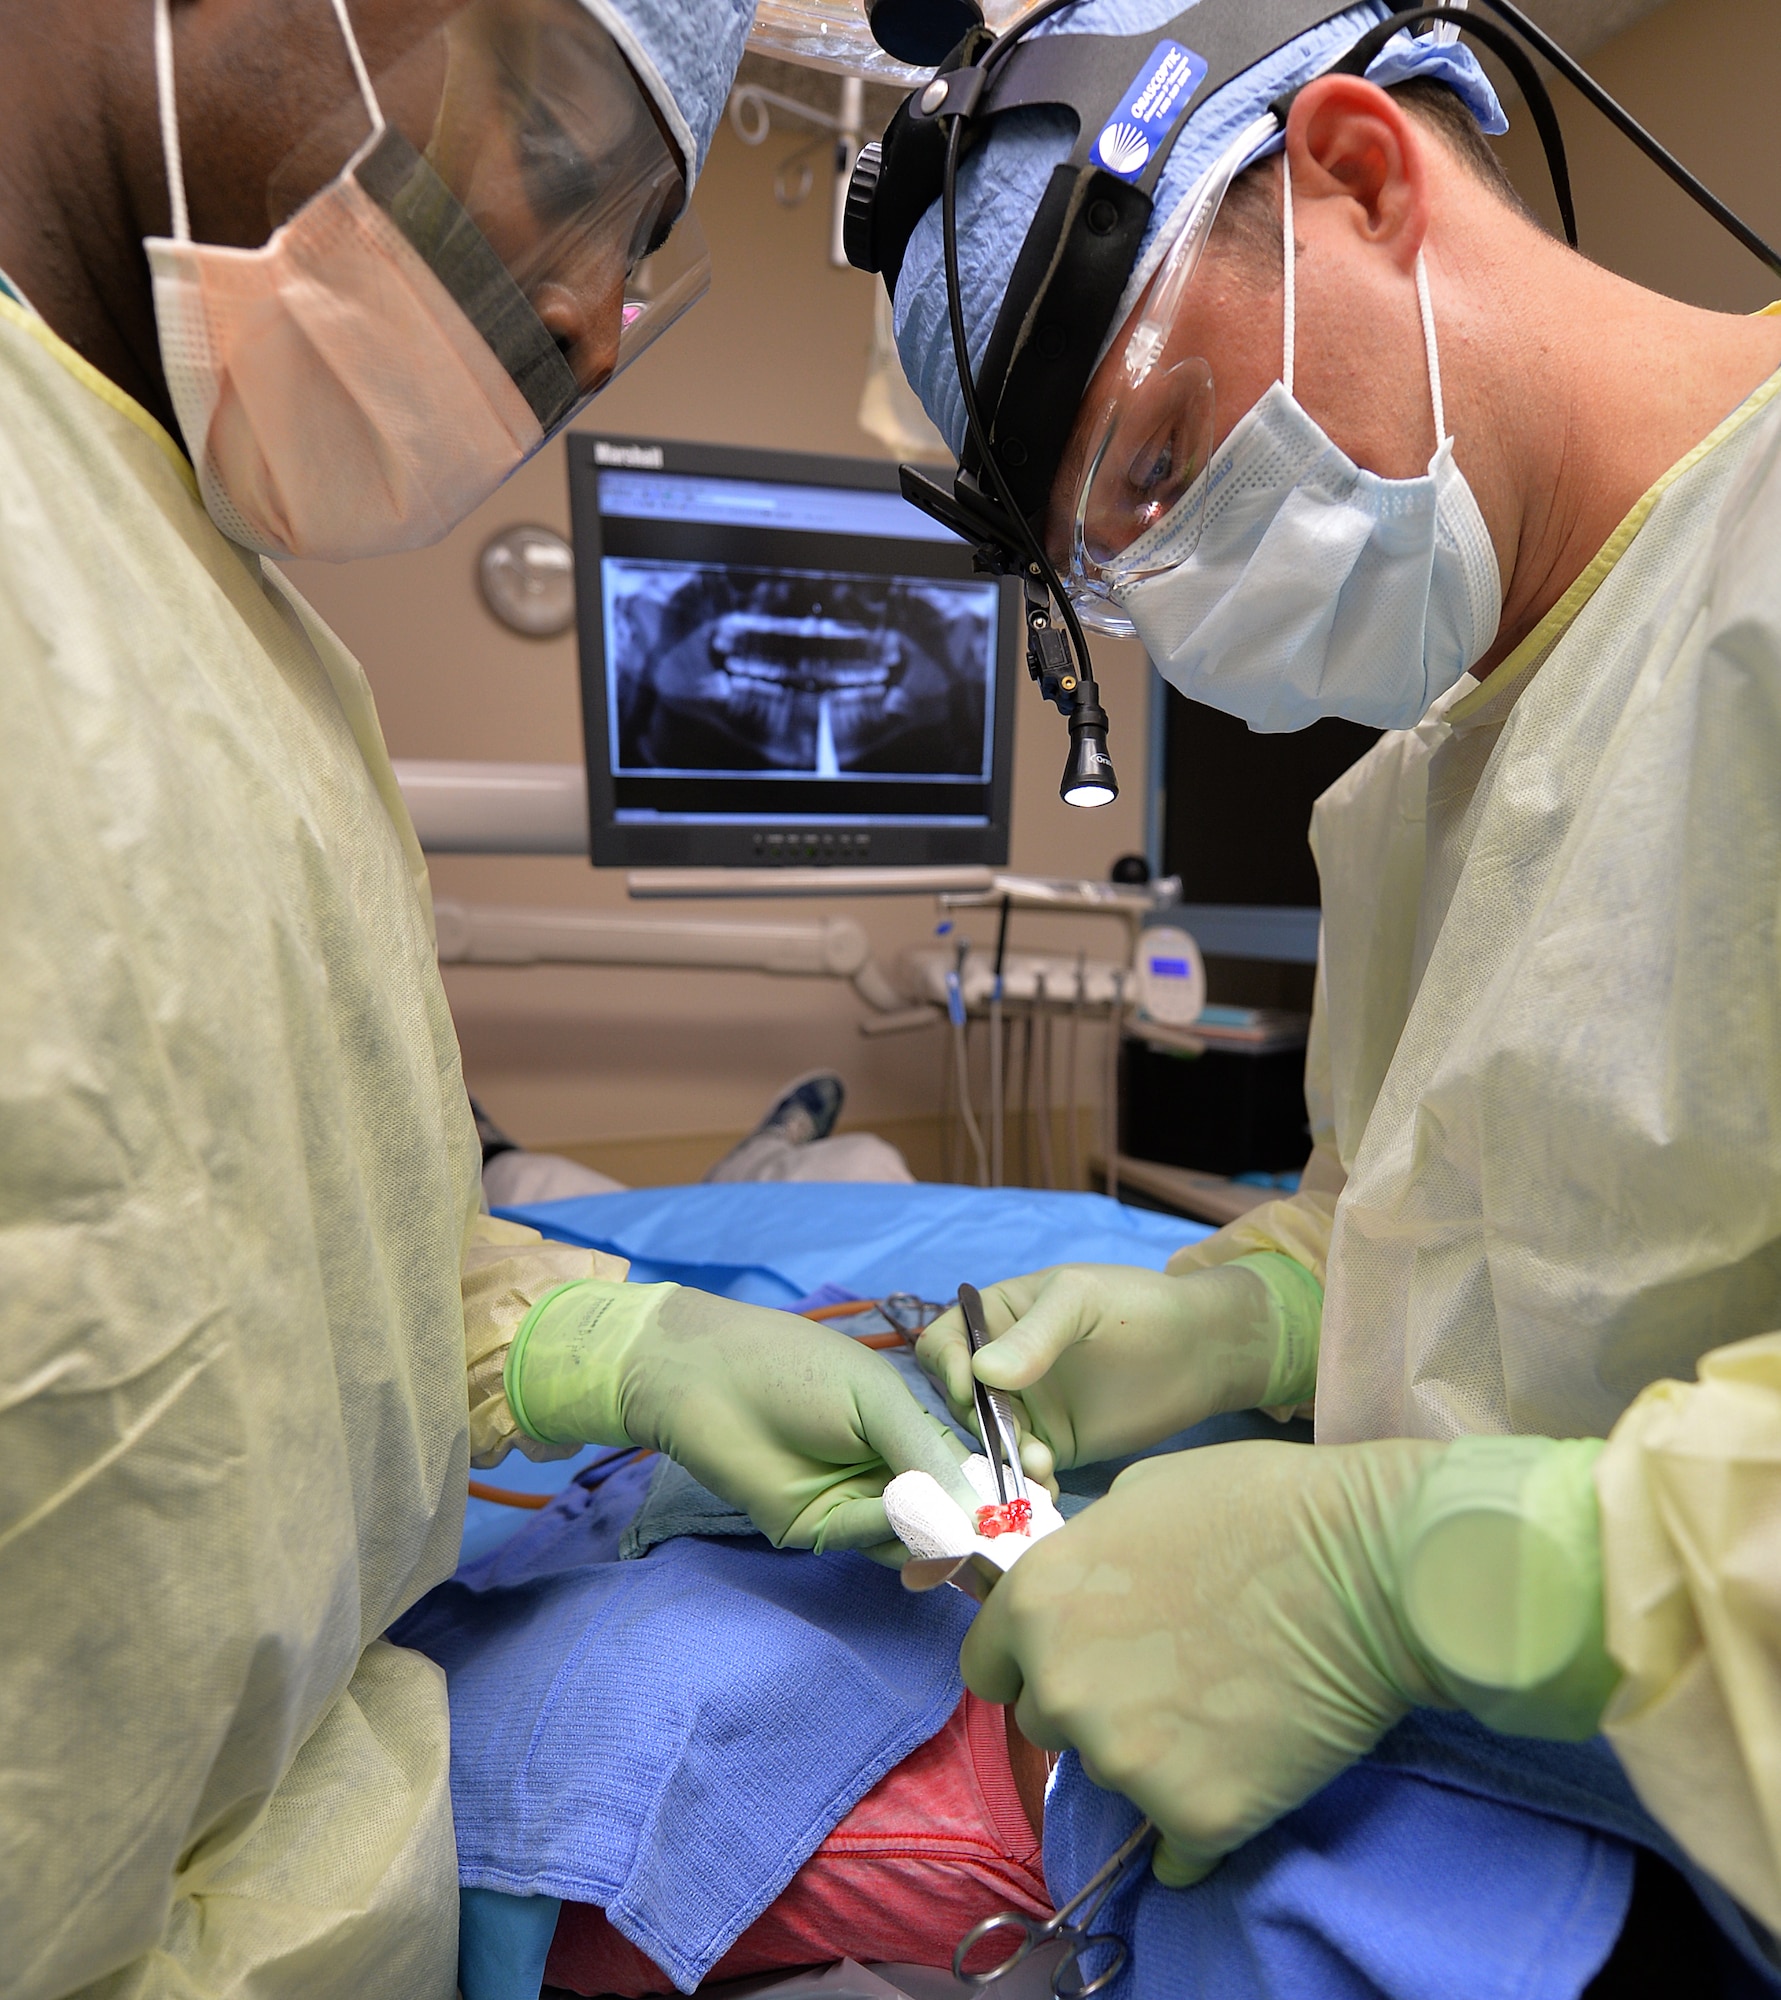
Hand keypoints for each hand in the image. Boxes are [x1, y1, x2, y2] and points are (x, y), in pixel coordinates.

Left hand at [505, 1279, 977, 1555]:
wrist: (707, 1378)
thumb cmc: (794, 1366)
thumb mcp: (877, 1399)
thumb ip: (928, 1455)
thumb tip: (980, 1512)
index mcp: (911, 1430)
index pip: (969, 1473)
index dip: (1001, 1494)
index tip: (1040, 1513)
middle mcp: (888, 1472)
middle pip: (947, 1515)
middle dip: (978, 1532)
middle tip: (1017, 1548)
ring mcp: (853, 1504)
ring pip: (911, 1537)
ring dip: (936, 1537)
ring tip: (963, 1531)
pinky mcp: (816, 1532)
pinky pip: (867, 1542)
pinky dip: (886, 1530)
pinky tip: (896, 1508)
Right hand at [915, 1258, 1319, 1482]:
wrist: (1202, 1351)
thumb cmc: (1139, 1307)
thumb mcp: (1082, 1301)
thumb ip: (1036, 1334)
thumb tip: (982, 1372)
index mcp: (998, 1317)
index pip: (945, 1343)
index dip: (948, 1368)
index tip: (971, 1391)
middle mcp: (1002, 1365)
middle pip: (960, 1401)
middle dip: (979, 1425)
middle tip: (1015, 1439)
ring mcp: (1027, 1408)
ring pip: (989, 1441)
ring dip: (1004, 1458)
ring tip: (1043, 1463)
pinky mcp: (1054, 1444)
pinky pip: (1024, 1468)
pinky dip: (1029, 1481)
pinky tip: (1050, 1485)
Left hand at [961, 1439, 1444, 1884]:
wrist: (1372, 1568)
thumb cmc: (1262, 1506)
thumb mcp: (1142, 1494)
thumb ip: (1089, 1555)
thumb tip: (1086, 1592)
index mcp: (1036, 1601)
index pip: (988, 1668)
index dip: (1030, 1663)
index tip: (1075, 1662)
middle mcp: (1059, 1686)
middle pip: (1048, 1724)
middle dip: (1095, 1704)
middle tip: (1168, 1675)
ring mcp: (1123, 1759)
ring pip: (1114, 1776)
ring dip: (1152, 1756)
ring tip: (1223, 1707)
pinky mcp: (1194, 1815)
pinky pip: (1177, 1845)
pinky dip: (1204, 1820)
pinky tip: (1244, 1777)